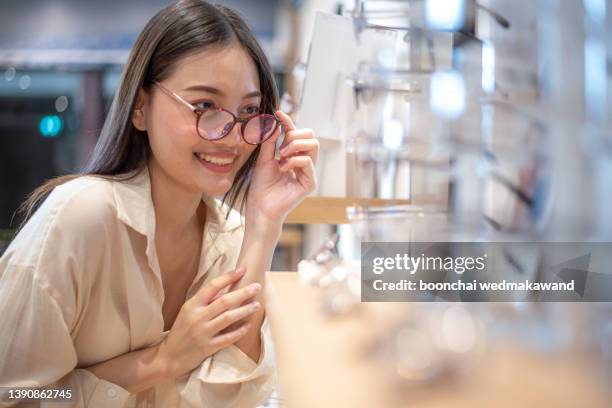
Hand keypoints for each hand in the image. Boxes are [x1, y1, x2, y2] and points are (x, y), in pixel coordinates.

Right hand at [156, 267, 260, 377]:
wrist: (170, 356)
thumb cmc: (181, 330)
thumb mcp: (188, 311)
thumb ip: (205, 301)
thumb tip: (225, 289)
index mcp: (191, 305)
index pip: (212, 286)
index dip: (228, 277)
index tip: (242, 269)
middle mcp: (197, 317)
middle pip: (224, 301)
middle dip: (243, 292)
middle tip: (257, 286)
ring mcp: (203, 333)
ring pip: (228, 318)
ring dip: (245, 310)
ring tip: (257, 305)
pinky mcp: (208, 347)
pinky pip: (228, 338)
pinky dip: (239, 331)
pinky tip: (249, 325)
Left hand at [246, 110, 318, 226]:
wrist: (260, 207)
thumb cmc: (261, 187)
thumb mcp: (264, 159)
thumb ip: (270, 142)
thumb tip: (274, 123)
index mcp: (294, 157)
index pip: (297, 134)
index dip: (289, 122)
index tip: (278, 113)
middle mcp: (304, 163)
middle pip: (311, 136)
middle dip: (294, 136)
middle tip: (281, 147)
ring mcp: (309, 173)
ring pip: (313, 145)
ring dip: (295, 146)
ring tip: (282, 156)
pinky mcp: (310, 183)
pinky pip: (308, 161)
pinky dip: (294, 160)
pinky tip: (283, 168)